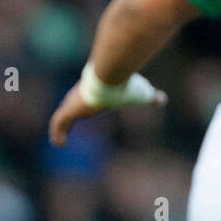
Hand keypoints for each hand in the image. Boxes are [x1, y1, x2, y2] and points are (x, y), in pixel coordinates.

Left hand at [48, 65, 166, 145]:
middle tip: (64, 127)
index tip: (81, 112)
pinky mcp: (69, 110)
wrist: (111, 76)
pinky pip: (57, 123)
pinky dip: (57, 134)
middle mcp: (80, 94)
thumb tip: (163, 99)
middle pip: (69, 104)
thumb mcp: (140, 93)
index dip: (81, 106)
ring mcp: (72, 102)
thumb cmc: (126, 84)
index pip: (84, 97)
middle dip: (66, 115)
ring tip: (59, 141)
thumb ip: (150, 97)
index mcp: (95, 90)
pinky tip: (59, 143)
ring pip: (61, 115)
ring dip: (59, 128)